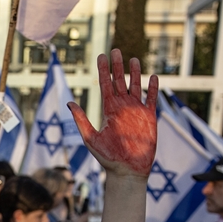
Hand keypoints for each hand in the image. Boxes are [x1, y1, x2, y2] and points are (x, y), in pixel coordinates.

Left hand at [68, 49, 157, 178]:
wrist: (126, 171)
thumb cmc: (107, 158)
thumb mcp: (91, 137)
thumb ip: (81, 120)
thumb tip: (69, 103)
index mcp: (109, 110)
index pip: (106, 85)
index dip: (104, 71)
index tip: (101, 56)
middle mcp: (122, 108)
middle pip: (120, 81)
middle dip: (117, 66)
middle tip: (115, 50)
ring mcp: (136, 111)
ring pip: (136, 86)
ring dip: (135, 73)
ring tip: (133, 59)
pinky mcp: (149, 118)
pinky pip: (152, 99)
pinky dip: (153, 89)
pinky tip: (153, 77)